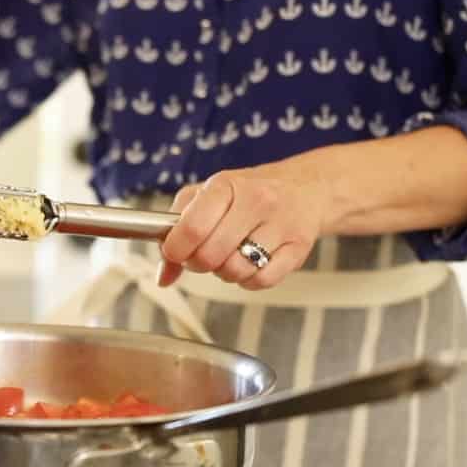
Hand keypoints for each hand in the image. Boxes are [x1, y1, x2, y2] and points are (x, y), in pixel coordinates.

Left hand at [157, 166, 329, 288]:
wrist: (303, 189)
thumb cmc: (247, 194)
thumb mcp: (207, 198)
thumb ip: (176, 231)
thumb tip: (163, 276)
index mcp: (226, 185)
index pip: (192, 227)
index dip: (176, 249)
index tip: (174, 252)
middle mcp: (256, 200)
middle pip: (211, 255)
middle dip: (198, 263)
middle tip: (201, 256)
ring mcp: (281, 224)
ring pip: (236, 270)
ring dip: (225, 273)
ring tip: (228, 257)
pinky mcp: (298, 247)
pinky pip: (261, 281)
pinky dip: (249, 280)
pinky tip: (250, 264)